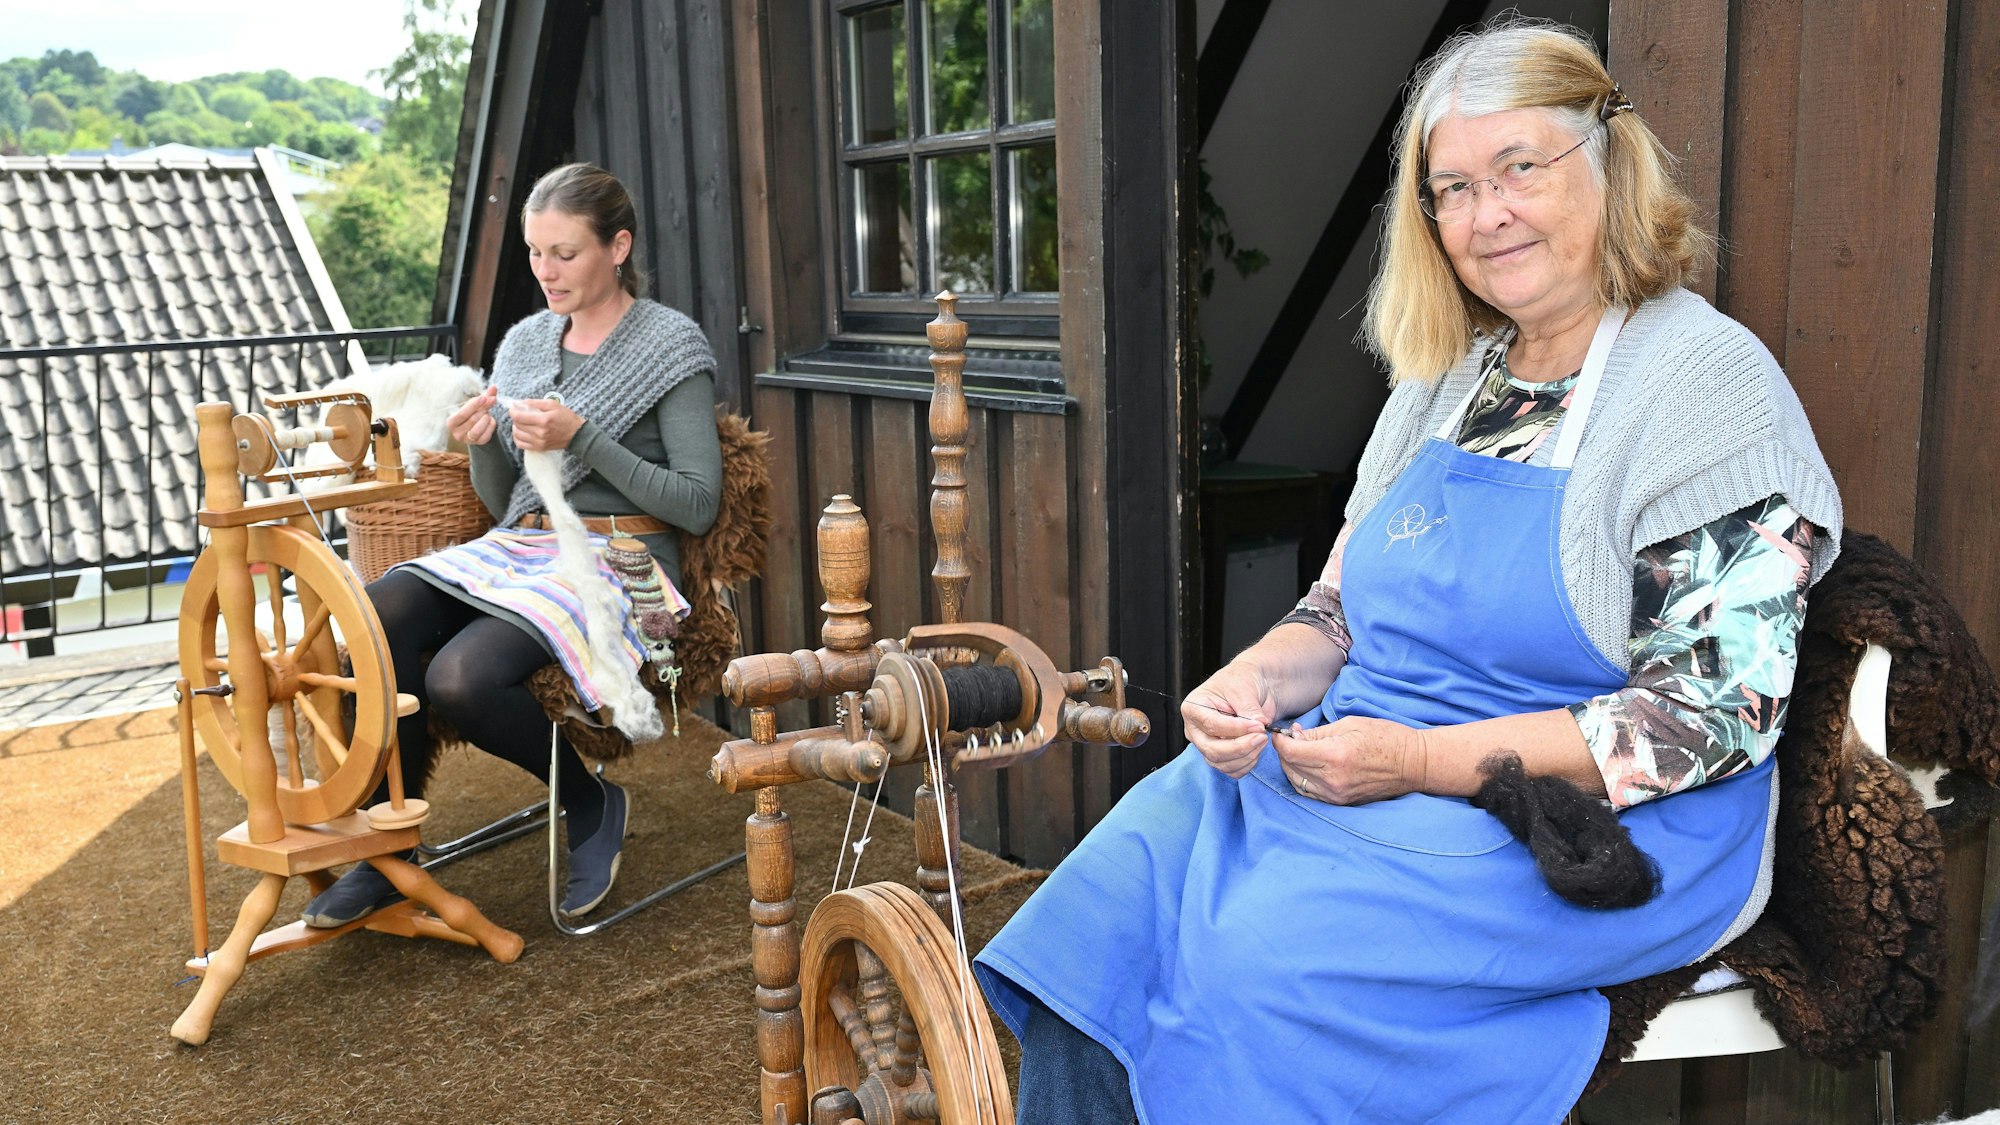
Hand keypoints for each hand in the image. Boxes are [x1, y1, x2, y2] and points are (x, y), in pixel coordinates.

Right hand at [447, 386, 498, 445]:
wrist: (475, 427)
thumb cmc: (473, 413)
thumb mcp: (476, 404)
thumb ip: (485, 396)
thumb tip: (494, 387)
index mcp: (451, 422)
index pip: (462, 413)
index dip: (474, 405)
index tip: (484, 397)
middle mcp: (456, 433)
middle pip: (472, 420)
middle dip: (483, 409)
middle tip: (491, 401)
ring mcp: (467, 440)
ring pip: (478, 430)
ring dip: (486, 419)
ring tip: (488, 413)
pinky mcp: (478, 444)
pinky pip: (486, 436)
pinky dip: (491, 426)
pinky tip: (491, 420)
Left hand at [509, 397, 585, 451]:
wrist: (576, 434)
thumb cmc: (566, 417)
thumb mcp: (552, 404)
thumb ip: (534, 402)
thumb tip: (519, 403)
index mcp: (543, 420)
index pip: (519, 416)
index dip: (513, 411)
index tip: (513, 408)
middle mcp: (539, 432)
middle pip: (517, 425)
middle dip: (516, 417)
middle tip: (521, 414)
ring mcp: (538, 442)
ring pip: (517, 435)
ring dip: (516, 427)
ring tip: (522, 423)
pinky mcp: (539, 448)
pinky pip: (520, 444)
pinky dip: (518, 438)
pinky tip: (522, 432)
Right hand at [1182, 660, 1287, 777]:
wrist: (1253, 687)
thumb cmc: (1242, 680)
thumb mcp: (1244, 687)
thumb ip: (1249, 708)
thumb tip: (1257, 725)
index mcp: (1193, 707)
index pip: (1211, 725)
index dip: (1235, 729)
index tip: (1257, 726)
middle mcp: (1196, 729)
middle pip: (1212, 749)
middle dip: (1240, 747)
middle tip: (1262, 736)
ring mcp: (1206, 744)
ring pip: (1221, 763)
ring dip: (1246, 756)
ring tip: (1263, 739)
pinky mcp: (1220, 756)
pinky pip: (1231, 770)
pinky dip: (1247, 765)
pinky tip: (1257, 749)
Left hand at [1275, 716, 1428, 804]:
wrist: (1414, 764)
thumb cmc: (1385, 737)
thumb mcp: (1349, 724)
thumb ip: (1317, 733)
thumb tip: (1294, 736)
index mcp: (1334, 757)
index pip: (1290, 753)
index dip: (1280, 741)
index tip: (1280, 732)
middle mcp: (1332, 781)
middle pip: (1290, 768)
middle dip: (1285, 752)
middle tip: (1293, 738)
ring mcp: (1336, 795)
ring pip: (1297, 782)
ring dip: (1292, 767)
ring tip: (1301, 751)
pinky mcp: (1341, 802)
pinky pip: (1310, 792)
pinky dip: (1303, 779)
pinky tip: (1309, 766)